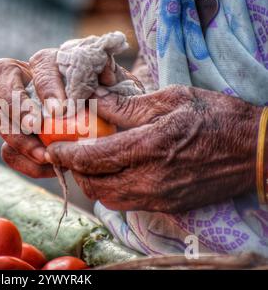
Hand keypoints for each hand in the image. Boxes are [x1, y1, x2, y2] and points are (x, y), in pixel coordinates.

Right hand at [0, 49, 137, 177]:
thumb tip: (103, 73)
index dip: (46, 84)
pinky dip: (23, 160)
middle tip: (37, 126)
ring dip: (16, 135)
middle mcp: (28, 79)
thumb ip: (112, 76)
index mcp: (53, 62)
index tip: (61, 110)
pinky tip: (48, 166)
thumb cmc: (113, 100)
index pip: (40, 62)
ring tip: (44, 154)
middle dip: (16, 103)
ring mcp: (17, 109)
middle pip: (1, 75)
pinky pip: (7, 149)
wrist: (110, 126)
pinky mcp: (17, 138)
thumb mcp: (120, 85)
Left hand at [45, 85, 262, 212]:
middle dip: (76, 169)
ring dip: (92, 181)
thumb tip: (94, 102)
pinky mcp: (166, 203)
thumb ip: (128, 106)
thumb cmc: (216, 118)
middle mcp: (150, 178)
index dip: (67, 154)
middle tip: (70, 152)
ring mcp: (158, 195)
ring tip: (91, 161)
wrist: (254, 151)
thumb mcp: (172, 99)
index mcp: (149, 147)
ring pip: (107, 198)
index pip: (93, 157)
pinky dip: (111, 190)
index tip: (54, 148)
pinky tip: (115, 171)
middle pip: (94, 183)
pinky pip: (126, 202)